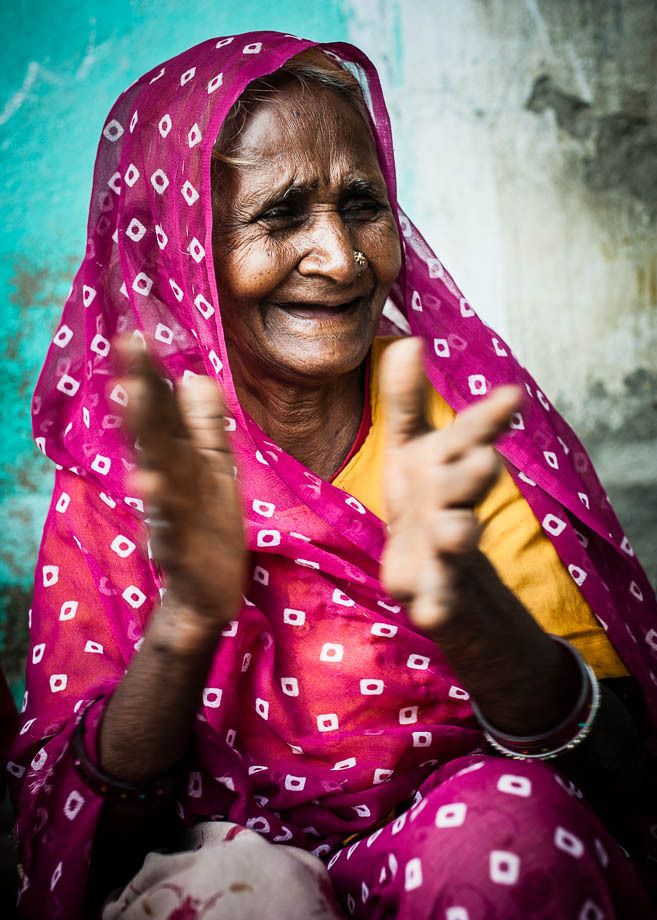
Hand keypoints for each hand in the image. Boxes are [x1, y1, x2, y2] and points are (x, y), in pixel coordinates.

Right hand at [114, 337, 245, 627]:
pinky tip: (148, 482)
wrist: (207, 593)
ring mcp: (172, 512)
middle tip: (126, 345)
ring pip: (156, 465)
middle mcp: (169, 478)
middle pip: (153, 428)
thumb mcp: (210, 467)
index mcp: (178, 458)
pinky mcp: (181, 546)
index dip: (150, 373)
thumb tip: (195, 376)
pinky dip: (159, 503)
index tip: (133, 334)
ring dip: (142, 433)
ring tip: (127, 396)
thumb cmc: (206, 525)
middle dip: (140, 386)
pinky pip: (170, 522)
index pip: (163, 409)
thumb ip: (203, 425)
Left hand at [380, 338, 522, 631]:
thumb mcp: (413, 452)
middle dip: (472, 474)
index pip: (468, 437)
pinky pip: (437, 601)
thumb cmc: (422, 502)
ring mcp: (447, 553)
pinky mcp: (435, 593)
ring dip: (456, 535)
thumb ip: (407, 402)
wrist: (441, 576)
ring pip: (456, 541)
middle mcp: (454, 505)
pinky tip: (427, 614)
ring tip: (454, 532)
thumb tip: (406, 341)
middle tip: (483, 461)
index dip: (487, 419)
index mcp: (448, 467)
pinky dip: (434, 606)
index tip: (512, 397)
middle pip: (464, 486)